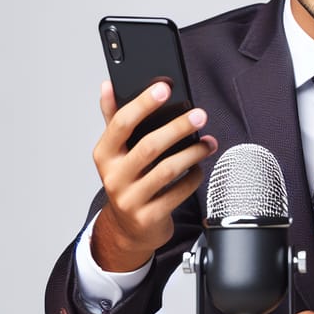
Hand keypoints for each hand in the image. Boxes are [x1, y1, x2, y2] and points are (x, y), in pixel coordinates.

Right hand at [91, 80, 216, 271]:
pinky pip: (179, 192)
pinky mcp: (149, 217)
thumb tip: (108, 84)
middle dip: (178, 127)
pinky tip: (200, 167)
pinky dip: (194, 177)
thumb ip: (113, 118)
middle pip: (149, 146)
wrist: (128, 229)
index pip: (121, 123)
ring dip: (193, 152)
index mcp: (104, 155)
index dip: (143, 104)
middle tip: (200, 114)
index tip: (164, 87)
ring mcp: (131, 199)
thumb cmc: (127, 181)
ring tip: (209, 142)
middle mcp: (113, 177)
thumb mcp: (116, 152)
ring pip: (168, 170)